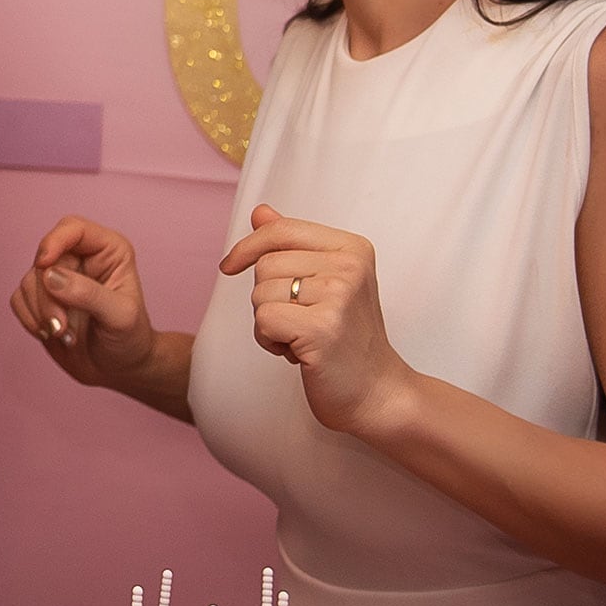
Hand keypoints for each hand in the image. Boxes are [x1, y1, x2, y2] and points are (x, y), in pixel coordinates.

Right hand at [10, 216, 158, 391]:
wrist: (118, 369)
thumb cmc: (129, 339)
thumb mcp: (120, 317)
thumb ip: (88, 294)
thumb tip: (51, 277)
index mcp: (107, 251)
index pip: (73, 228)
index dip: (54, 241)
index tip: (43, 264)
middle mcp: (80, 259)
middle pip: (45, 259)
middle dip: (47, 296)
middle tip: (60, 326)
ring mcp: (58, 278)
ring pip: (28, 280)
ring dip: (39, 312)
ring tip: (63, 334)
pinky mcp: (40, 299)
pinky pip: (18, 298)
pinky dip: (29, 319)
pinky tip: (50, 334)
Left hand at [219, 204, 417, 436]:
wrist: (377, 393)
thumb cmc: (345, 339)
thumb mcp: (325, 283)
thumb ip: (293, 245)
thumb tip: (260, 212)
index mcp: (352, 248)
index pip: (282, 229)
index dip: (248, 247)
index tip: (228, 266)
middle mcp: (349, 267)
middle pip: (266, 264)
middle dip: (268, 297)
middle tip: (300, 321)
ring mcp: (338, 296)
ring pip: (260, 293)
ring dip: (269, 322)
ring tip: (301, 338)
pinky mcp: (323, 327)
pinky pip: (263, 320)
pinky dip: (269, 341)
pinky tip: (297, 353)